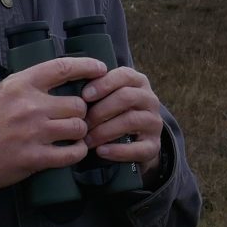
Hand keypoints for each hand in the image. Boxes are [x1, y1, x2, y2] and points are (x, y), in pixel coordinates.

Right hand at [0, 56, 106, 191]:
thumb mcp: (0, 91)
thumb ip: (26, 85)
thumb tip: (54, 79)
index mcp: (21, 84)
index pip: (62, 68)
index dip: (86, 66)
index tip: (100, 69)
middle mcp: (30, 105)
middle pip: (77, 103)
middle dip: (81, 111)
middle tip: (77, 117)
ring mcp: (34, 132)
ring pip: (78, 127)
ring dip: (80, 132)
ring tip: (74, 135)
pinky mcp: (34, 158)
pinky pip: (71, 154)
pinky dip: (77, 152)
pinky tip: (73, 150)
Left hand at [81, 67, 163, 181]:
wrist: (137, 142)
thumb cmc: (114, 113)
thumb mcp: (110, 97)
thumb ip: (98, 90)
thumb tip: (72, 87)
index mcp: (138, 83)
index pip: (124, 75)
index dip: (103, 84)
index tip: (84, 96)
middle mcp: (150, 100)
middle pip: (126, 97)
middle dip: (100, 110)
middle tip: (82, 122)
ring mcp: (154, 123)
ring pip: (131, 120)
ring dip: (105, 131)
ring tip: (87, 140)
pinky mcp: (154, 146)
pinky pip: (138, 148)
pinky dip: (117, 150)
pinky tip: (101, 151)